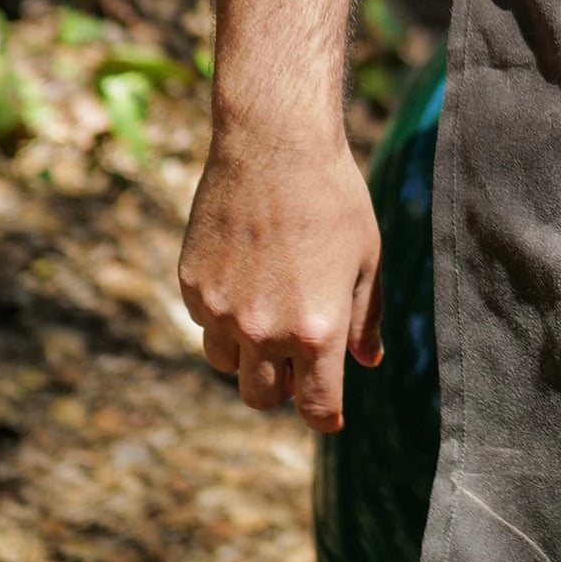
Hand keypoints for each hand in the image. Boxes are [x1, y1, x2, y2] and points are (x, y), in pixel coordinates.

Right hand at [180, 128, 383, 431]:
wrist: (275, 144)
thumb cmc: (335, 199)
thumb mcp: (366, 261)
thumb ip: (364, 320)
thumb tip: (369, 362)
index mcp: (316, 331)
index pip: (316, 407)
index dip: (327, 417)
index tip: (331, 415)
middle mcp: (262, 330)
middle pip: (263, 399)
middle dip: (284, 390)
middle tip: (300, 362)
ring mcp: (220, 309)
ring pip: (226, 366)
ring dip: (248, 356)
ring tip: (270, 314)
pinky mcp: (191, 284)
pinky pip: (204, 325)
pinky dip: (222, 319)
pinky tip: (245, 280)